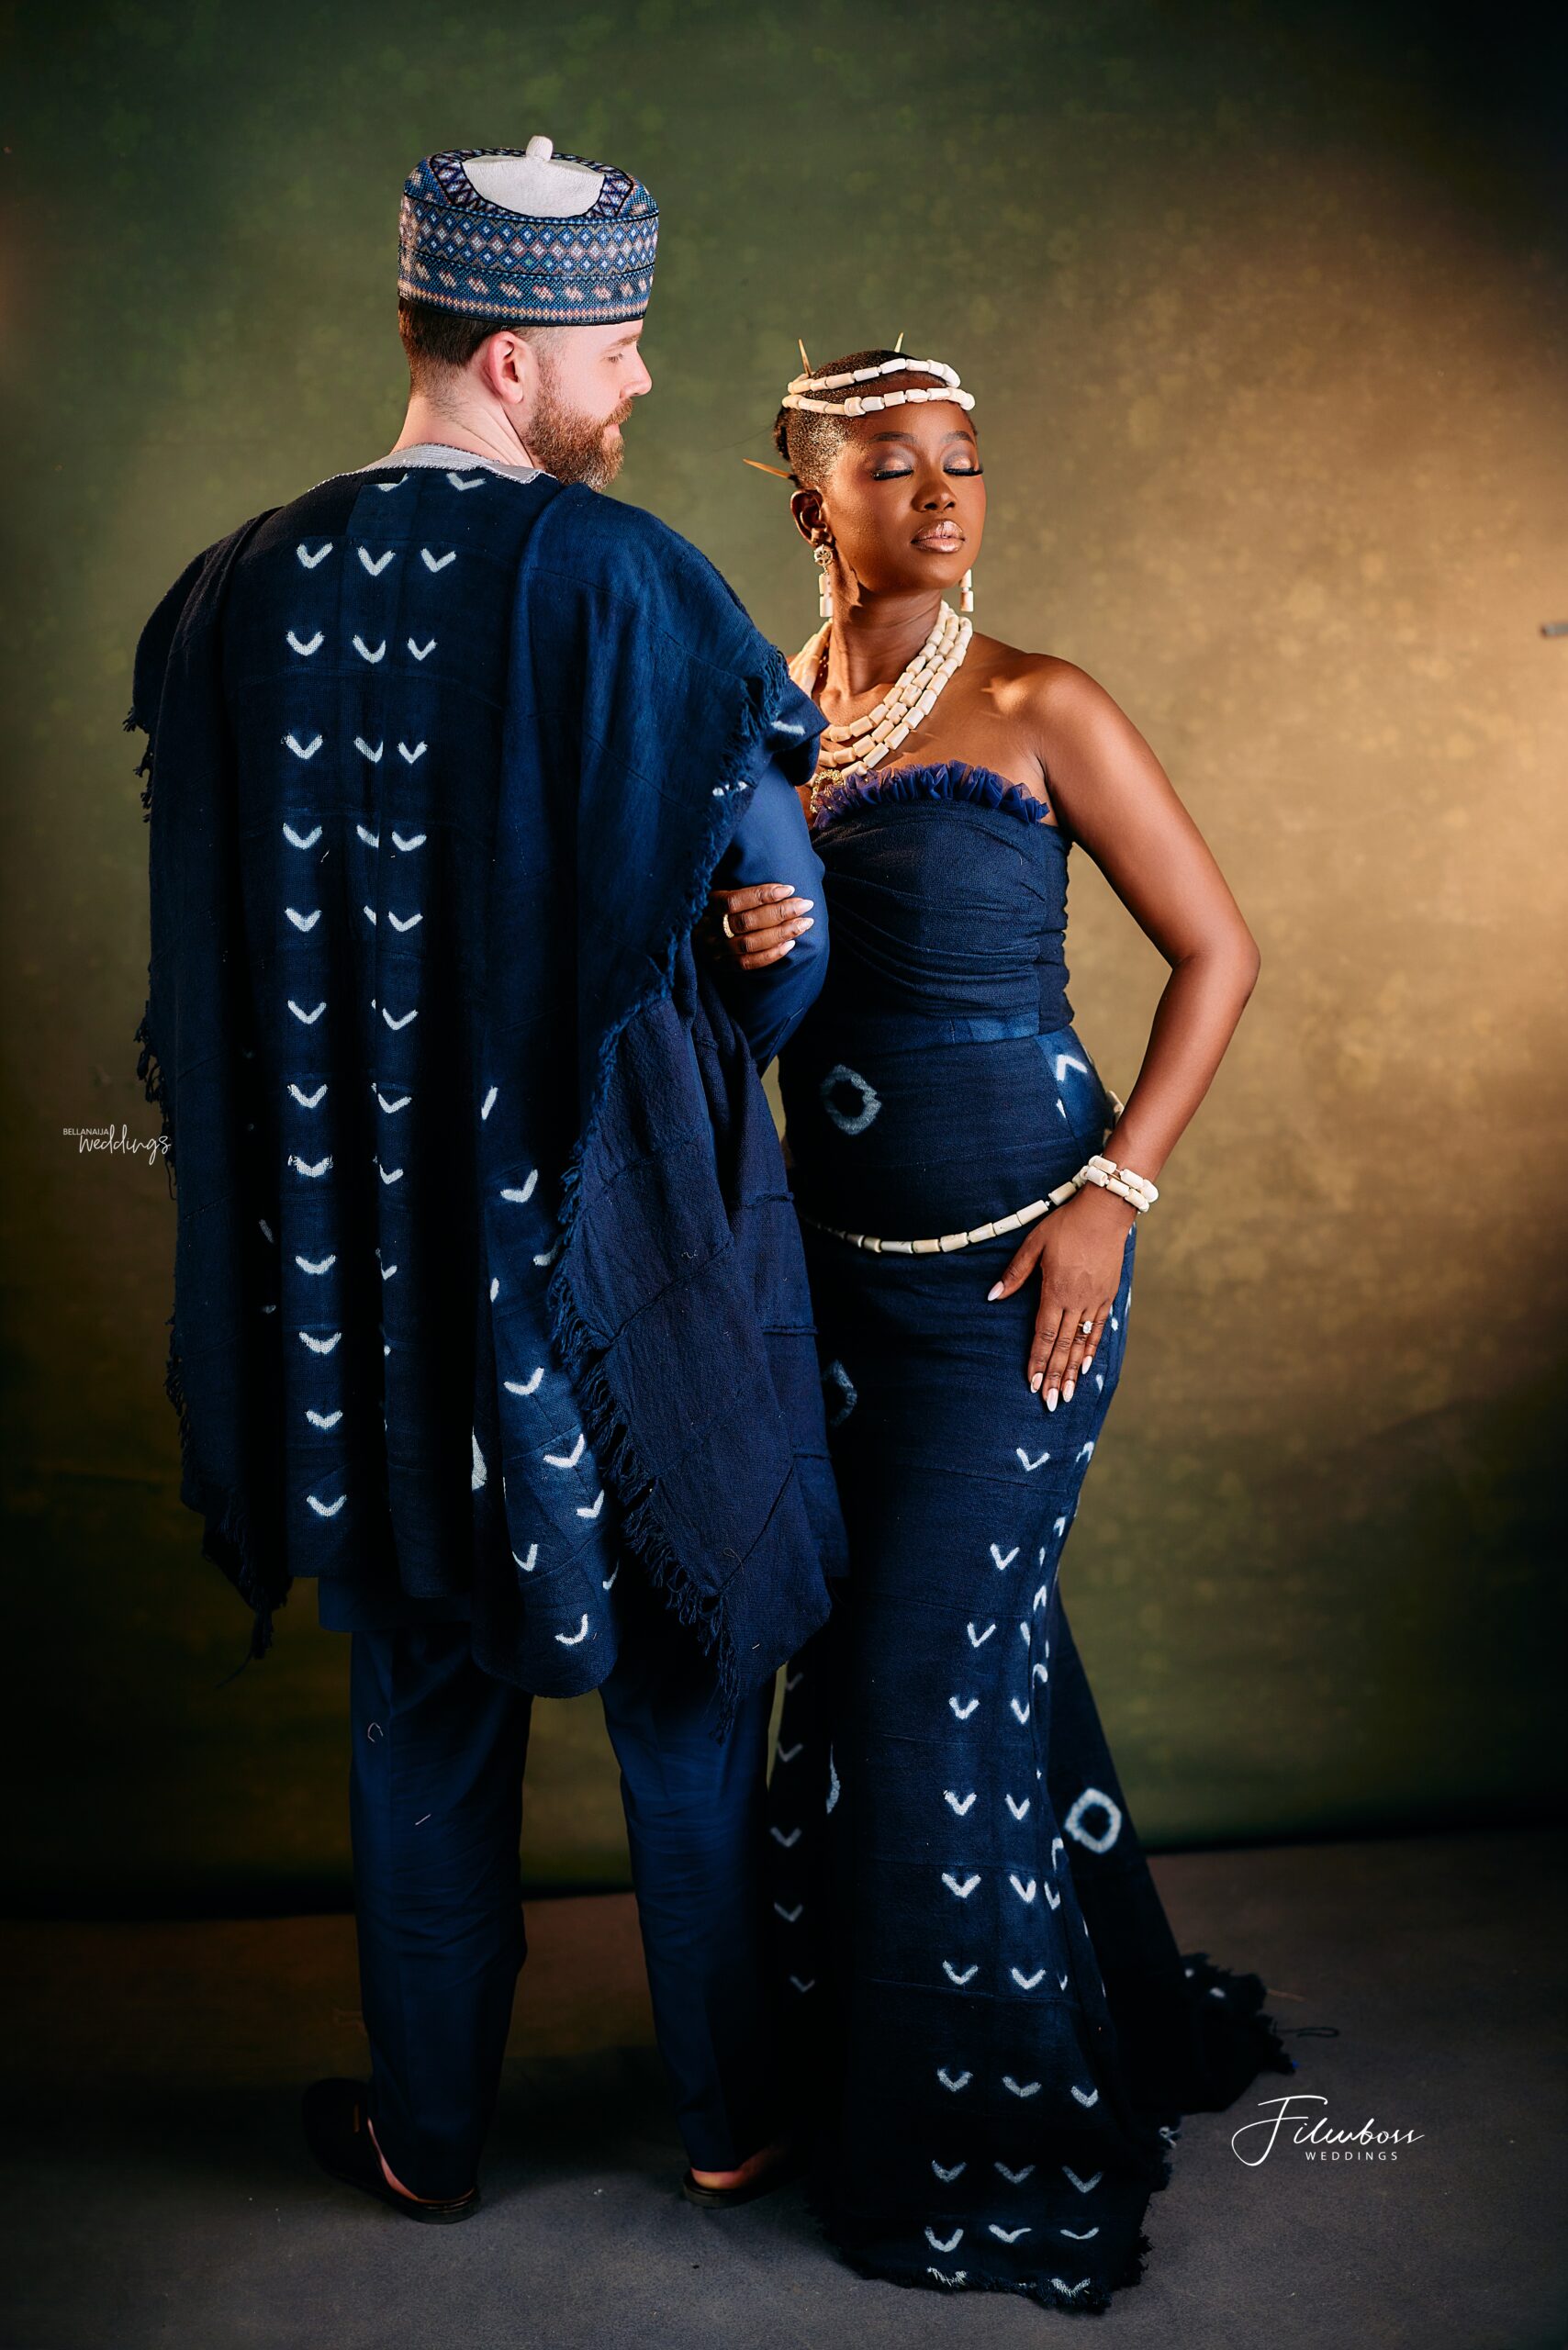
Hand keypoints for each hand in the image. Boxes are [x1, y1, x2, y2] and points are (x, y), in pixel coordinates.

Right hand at [704, 881, 815, 972]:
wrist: (687, 934)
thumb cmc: (713, 904)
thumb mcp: (714, 884)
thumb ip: (735, 879)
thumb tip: (773, 876)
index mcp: (703, 904)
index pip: (733, 901)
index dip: (762, 895)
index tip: (789, 889)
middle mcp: (705, 929)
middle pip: (745, 923)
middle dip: (780, 913)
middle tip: (806, 905)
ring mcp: (712, 950)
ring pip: (749, 944)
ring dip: (781, 933)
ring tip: (805, 923)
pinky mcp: (720, 965)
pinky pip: (747, 964)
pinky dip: (771, 955)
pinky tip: (790, 944)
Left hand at [986, 1183, 1134, 1409]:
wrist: (1105, 1212)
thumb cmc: (1066, 1224)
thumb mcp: (1034, 1244)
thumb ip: (1015, 1273)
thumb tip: (992, 1296)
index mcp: (1055, 1290)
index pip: (1043, 1335)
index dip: (1038, 1361)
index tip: (1033, 1384)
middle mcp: (1076, 1301)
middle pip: (1062, 1346)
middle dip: (1056, 1376)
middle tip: (1051, 1403)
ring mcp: (1094, 1300)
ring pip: (1081, 1342)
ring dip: (1073, 1370)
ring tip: (1068, 1394)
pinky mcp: (1107, 1295)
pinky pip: (1098, 1329)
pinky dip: (1091, 1350)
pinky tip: (1086, 1367)